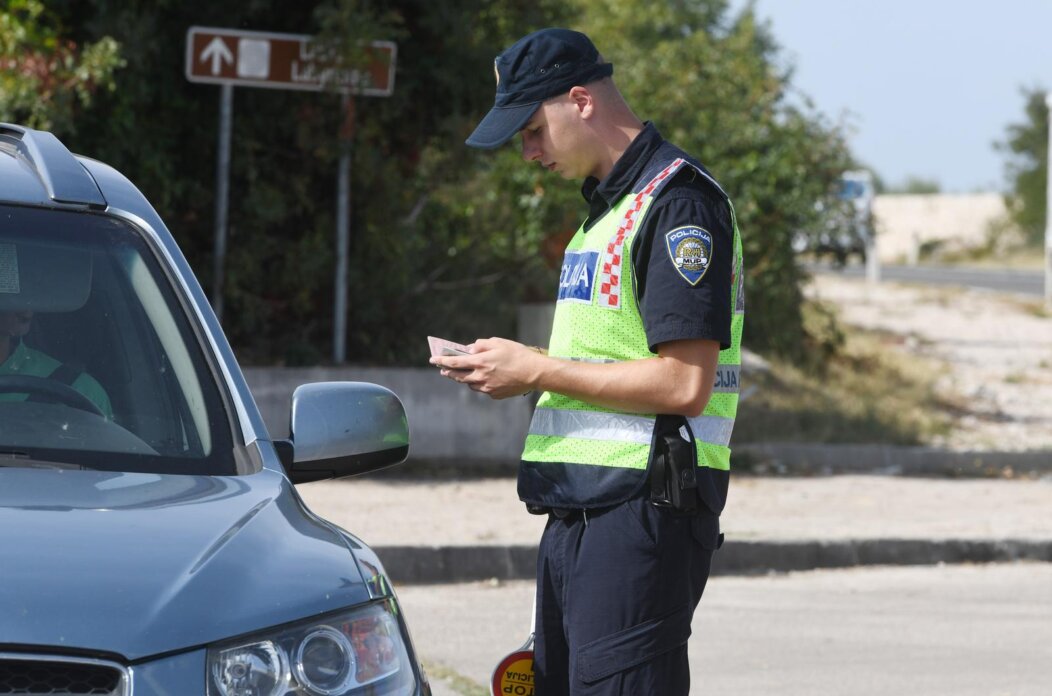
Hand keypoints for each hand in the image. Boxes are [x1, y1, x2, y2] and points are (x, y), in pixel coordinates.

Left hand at [430, 337, 544, 398]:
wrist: (535, 373)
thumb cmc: (518, 354)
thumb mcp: (499, 342)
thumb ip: (481, 344)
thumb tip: (469, 349)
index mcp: (481, 362)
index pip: (455, 362)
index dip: (442, 361)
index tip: (433, 359)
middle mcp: (481, 377)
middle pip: (458, 377)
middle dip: (448, 372)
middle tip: (443, 370)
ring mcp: (487, 388)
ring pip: (469, 384)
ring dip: (464, 378)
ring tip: (463, 373)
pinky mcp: (494, 395)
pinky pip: (482, 389)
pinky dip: (479, 383)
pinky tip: (484, 378)